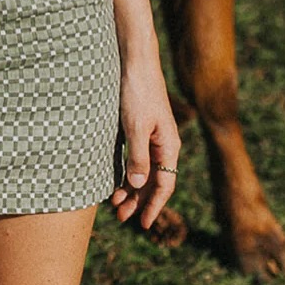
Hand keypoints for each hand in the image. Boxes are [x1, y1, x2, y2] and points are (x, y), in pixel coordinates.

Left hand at [109, 59, 180, 229]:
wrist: (135, 60)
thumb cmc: (137, 91)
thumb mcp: (136, 126)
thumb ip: (138, 156)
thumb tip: (138, 185)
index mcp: (169, 145)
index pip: (165, 184)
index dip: (154, 205)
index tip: (143, 224)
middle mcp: (163, 143)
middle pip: (154, 180)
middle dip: (138, 200)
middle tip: (120, 217)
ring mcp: (152, 135)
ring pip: (144, 170)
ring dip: (131, 188)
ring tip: (115, 204)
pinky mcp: (140, 127)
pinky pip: (136, 156)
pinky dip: (127, 170)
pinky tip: (116, 180)